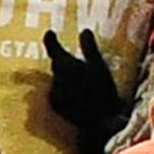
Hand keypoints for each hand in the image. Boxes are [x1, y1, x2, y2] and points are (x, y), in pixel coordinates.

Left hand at [41, 28, 127, 152]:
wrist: (100, 122)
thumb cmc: (103, 92)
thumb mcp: (100, 67)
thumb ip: (90, 49)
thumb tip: (84, 31)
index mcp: (66, 66)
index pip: (54, 48)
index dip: (51, 40)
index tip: (50, 33)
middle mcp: (55, 78)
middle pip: (57, 65)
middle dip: (63, 61)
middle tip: (74, 61)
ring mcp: (54, 94)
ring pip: (58, 80)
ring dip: (65, 78)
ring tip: (80, 82)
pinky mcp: (56, 107)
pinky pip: (57, 94)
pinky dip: (65, 91)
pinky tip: (78, 96)